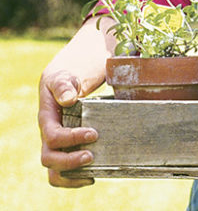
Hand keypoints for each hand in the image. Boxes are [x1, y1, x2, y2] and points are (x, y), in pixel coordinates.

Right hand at [38, 70, 97, 187]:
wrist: (65, 82)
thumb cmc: (65, 79)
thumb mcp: (63, 77)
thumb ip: (63, 85)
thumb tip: (68, 100)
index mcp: (47, 119)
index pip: (53, 136)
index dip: (71, 139)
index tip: (93, 133)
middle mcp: (48, 136)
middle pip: (49, 158)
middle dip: (70, 161)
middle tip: (92, 155)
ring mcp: (56, 145)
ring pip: (54, 170)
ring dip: (71, 175)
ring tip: (92, 172)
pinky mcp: (66, 149)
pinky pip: (63, 172)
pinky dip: (75, 178)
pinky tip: (92, 176)